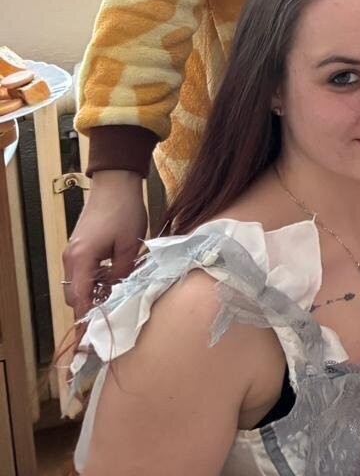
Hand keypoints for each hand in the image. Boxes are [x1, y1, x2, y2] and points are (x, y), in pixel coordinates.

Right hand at [62, 169, 147, 317]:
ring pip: (78, 284)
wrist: (115, 183)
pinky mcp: (79, 247)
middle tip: (114, 314)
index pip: (79, 299)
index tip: (94, 336)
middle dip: (91, 306)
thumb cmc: (125, 211)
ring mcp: (73, 253)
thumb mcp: (130, 245)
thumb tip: (119, 293)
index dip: (86, 318)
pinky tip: (115, 278)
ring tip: (118, 296)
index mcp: (81, 259)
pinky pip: (82, 273)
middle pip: (74, 295)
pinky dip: (94, 280)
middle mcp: (71, 259)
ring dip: (94, 293)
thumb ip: (123, 272)